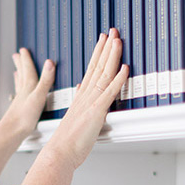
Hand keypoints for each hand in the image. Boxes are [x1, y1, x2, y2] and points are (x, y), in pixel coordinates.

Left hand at [0, 48, 54, 137]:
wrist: (12, 132)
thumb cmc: (24, 117)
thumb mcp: (39, 96)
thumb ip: (45, 80)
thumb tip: (50, 63)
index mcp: (29, 88)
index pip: (28, 69)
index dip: (27, 59)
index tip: (24, 50)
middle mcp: (23, 93)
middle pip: (22, 74)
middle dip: (20, 64)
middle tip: (17, 55)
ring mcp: (20, 101)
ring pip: (20, 85)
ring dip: (19, 77)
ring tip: (17, 71)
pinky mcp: (20, 111)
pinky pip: (20, 96)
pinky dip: (20, 92)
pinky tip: (20, 96)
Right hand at [44, 28, 127, 168]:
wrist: (59, 153)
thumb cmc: (66, 142)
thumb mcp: (73, 116)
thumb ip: (79, 101)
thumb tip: (80, 90)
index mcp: (80, 97)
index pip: (91, 69)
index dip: (98, 53)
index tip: (103, 40)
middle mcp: (85, 96)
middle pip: (98, 66)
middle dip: (106, 47)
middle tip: (113, 31)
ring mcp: (91, 102)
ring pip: (104, 74)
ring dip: (112, 56)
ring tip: (118, 40)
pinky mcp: (96, 112)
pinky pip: (110, 92)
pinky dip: (118, 79)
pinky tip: (125, 67)